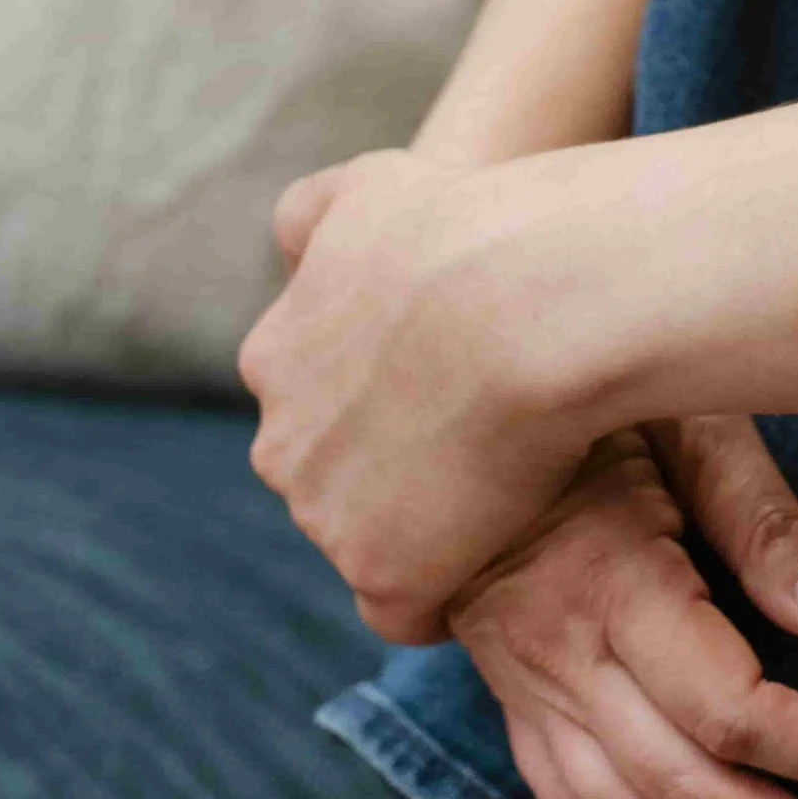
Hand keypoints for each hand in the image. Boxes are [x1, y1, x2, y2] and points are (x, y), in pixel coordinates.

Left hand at [241, 149, 585, 640]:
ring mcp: (325, 517)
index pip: (317, 411)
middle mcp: (280, 445)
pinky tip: (496, 555)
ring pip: (371, 543)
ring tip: (508, 491)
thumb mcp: (371, 187)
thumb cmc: (466, 230)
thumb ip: (316, 216)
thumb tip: (291, 242)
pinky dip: (444, 591)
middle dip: (395, 474)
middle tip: (488, 443)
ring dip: (426, 531)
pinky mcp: (383, 576)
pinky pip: (406, 611)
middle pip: (335, 483)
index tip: (451, 395)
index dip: (387, 409)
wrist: (524, 298)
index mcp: (273, 360)